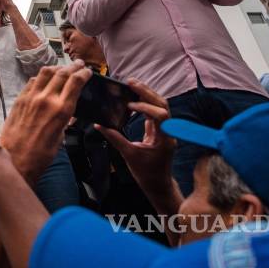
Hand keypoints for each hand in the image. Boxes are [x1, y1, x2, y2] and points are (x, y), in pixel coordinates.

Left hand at [0, 61, 92, 181]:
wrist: (13, 161)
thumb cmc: (39, 156)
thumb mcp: (60, 138)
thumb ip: (65, 120)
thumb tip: (70, 111)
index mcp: (61, 110)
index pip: (75, 81)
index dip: (84, 73)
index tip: (88, 71)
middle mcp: (46, 99)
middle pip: (62, 73)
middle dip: (73, 66)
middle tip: (79, 64)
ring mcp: (31, 97)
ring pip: (45, 72)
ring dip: (57, 68)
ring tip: (63, 68)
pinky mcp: (19, 99)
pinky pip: (32, 81)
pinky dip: (41, 77)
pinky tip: (44, 80)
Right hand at [95, 79, 175, 193]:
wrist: (158, 185)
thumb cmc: (146, 174)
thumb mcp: (129, 155)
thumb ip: (115, 138)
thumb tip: (100, 125)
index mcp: (164, 139)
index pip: (160, 115)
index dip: (145, 107)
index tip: (129, 106)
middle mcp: (168, 132)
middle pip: (163, 105)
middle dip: (147, 92)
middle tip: (130, 82)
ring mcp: (166, 130)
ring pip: (161, 106)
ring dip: (147, 94)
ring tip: (132, 85)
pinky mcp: (160, 130)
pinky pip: (156, 112)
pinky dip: (146, 103)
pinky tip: (134, 98)